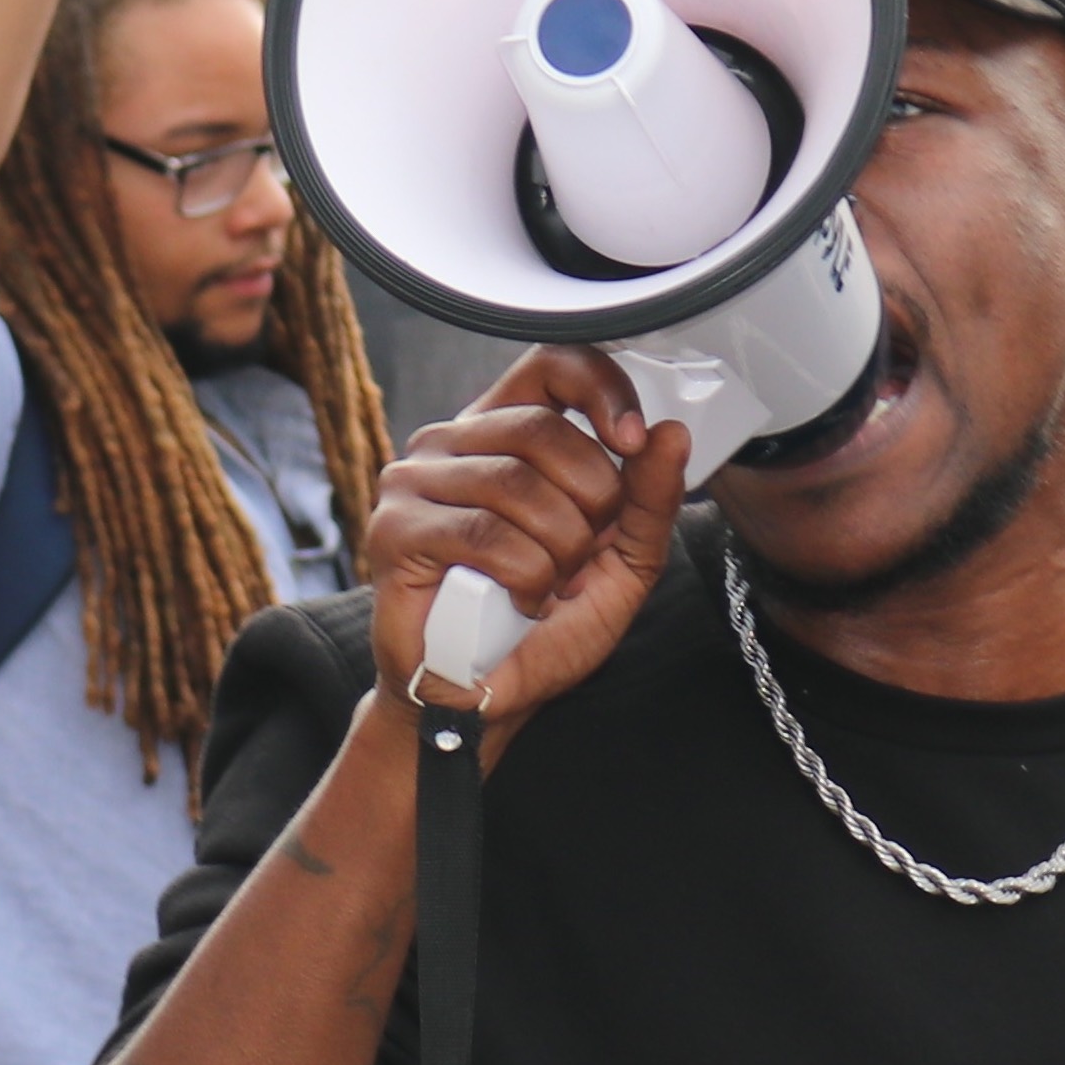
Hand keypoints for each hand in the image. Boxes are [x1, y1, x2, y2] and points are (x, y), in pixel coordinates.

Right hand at [367, 347, 686, 727]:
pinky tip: (517, 601)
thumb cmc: (539, 629)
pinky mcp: (395, 529)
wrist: (479, 699)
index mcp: (501, 434)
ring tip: (548, 585)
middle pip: (542, 430)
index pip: (551, 365)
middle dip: (590, 501)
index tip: (633, 440)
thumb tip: (669, 433)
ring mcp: (412, 482)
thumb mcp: (620, 564)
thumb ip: (648, 501)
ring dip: (559, 551)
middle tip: (582, 555)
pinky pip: (486, 534)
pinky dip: (523, 578)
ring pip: (516, 485)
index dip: (601, 390)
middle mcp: (449, 444)